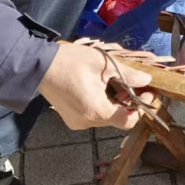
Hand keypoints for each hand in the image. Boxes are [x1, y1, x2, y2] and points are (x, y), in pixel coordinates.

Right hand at [38, 41, 153, 131]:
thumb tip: (147, 80)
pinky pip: (92, 114)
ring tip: (113, 82)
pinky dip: (101, 103)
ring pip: (105, 116)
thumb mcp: (104, 64)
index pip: (128, 121)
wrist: (38, 66)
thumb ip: (128, 75)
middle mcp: (87, 122)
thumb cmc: (71, 62)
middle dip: (128, 102)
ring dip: (114, 102)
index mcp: (97, 111)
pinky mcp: (70, 118)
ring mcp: (76, 122)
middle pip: (117, 118)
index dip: (141, 108)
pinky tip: (98, 87)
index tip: (146, 93)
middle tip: (131, 83)